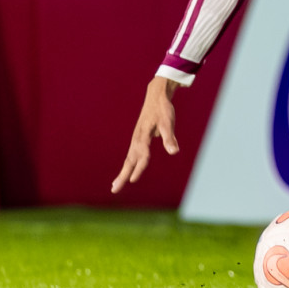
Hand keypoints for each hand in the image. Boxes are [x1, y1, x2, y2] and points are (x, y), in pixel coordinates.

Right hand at [111, 76, 179, 193]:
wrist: (156, 97)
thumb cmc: (163, 110)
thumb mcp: (168, 122)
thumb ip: (169, 138)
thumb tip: (174, 152)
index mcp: (143, 136)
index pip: (142, 155)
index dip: (139, 168)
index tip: (133, 181)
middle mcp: (137, 140)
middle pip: (129, 161)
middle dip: (123, 175)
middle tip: (114, 190)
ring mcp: (136, 140)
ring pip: (128, 159)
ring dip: (122, 173)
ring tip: (115, 186)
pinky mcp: (138, 140)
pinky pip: (131, 156)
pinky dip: (127, 166)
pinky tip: (126, 173)